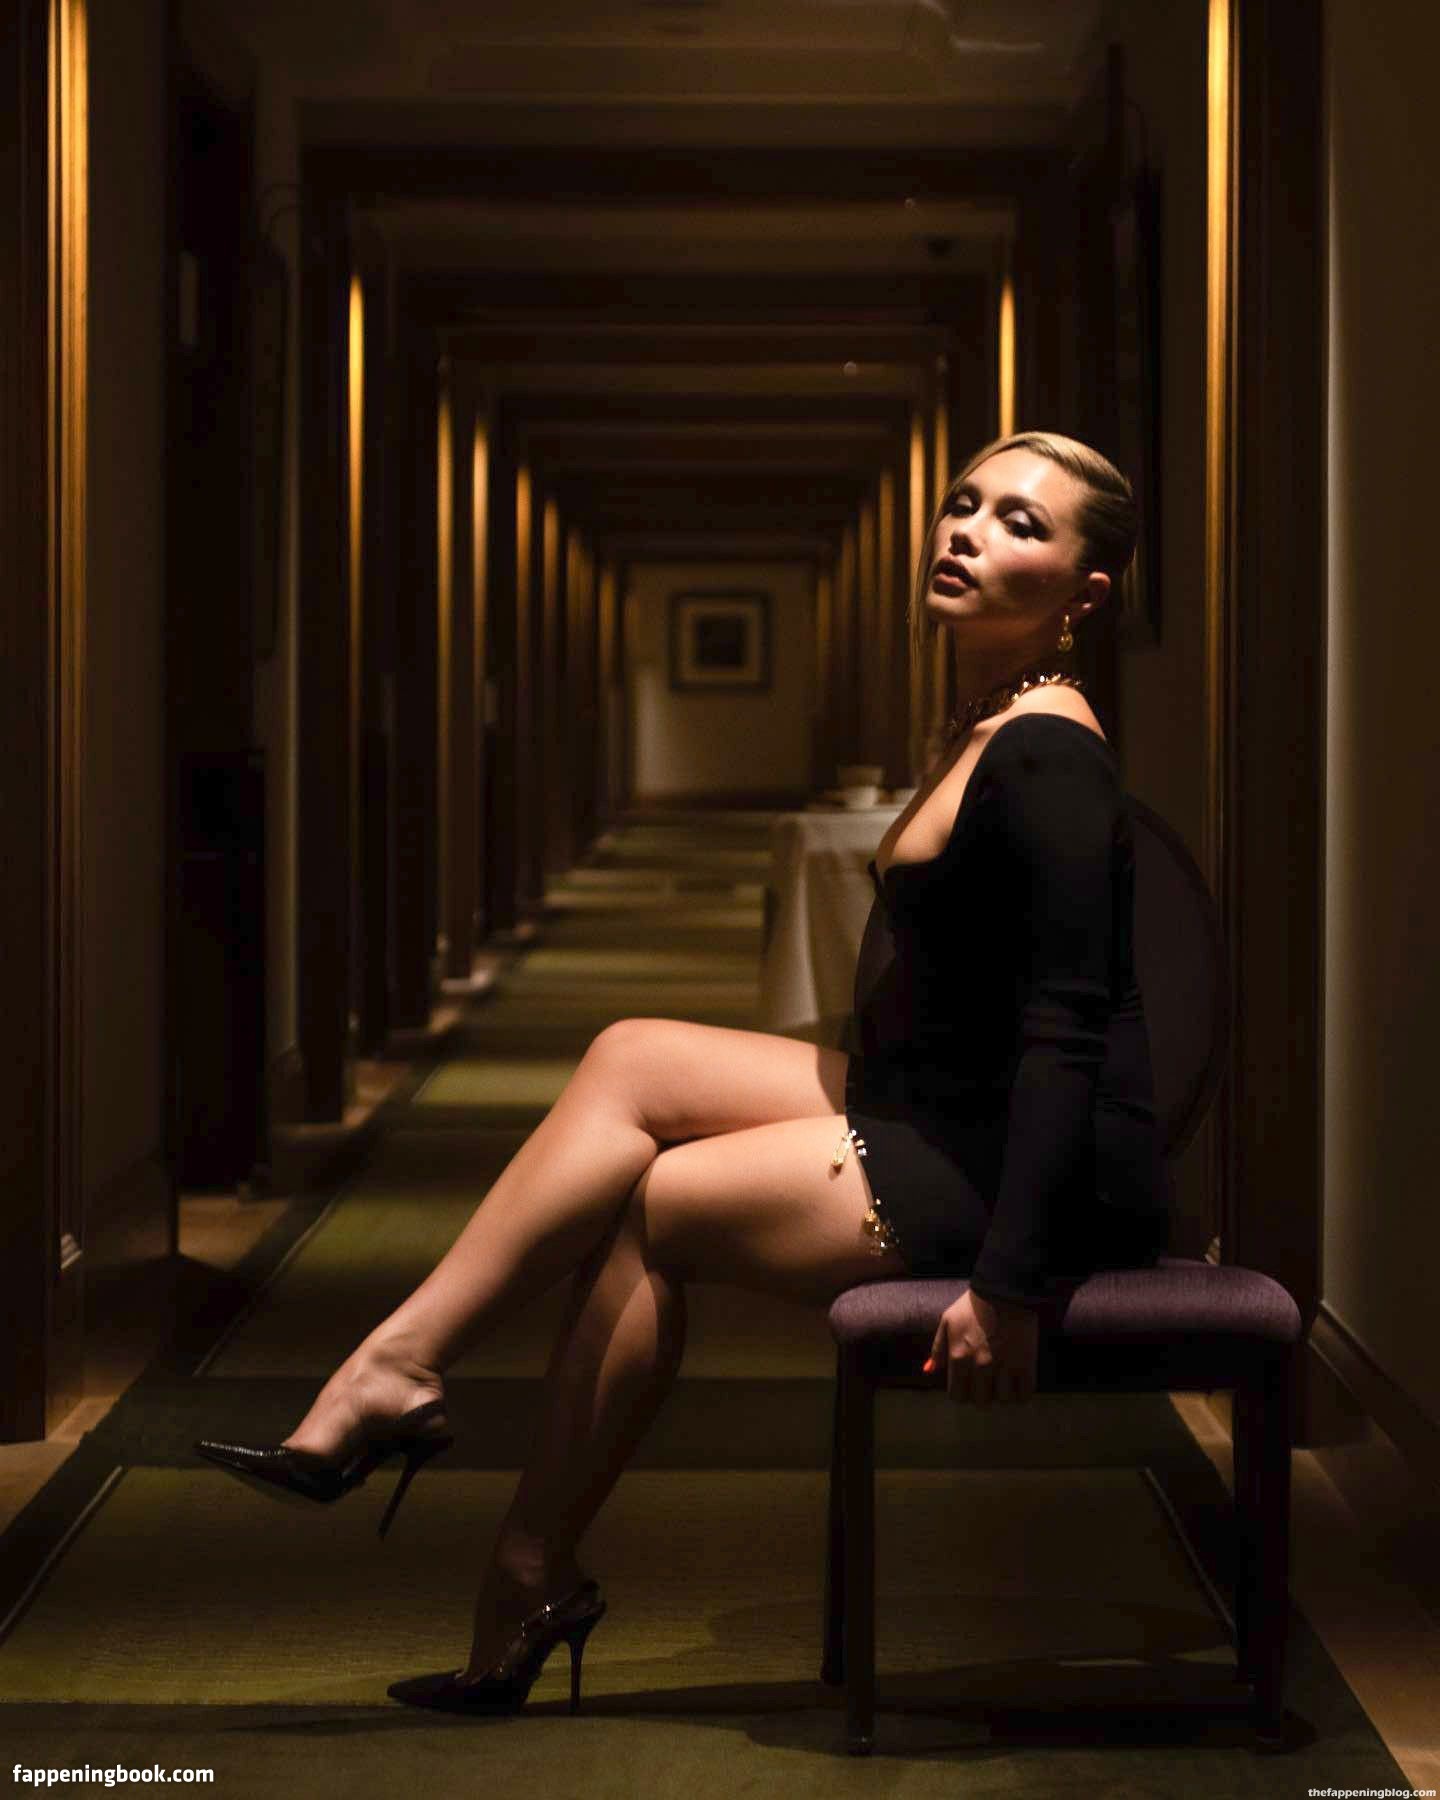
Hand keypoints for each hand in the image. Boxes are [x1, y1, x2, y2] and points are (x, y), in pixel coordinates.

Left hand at [923, 1287, 1037, 1406]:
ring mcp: (1004, 1368)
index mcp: (958, 1358)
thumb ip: (938, 1349)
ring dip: (1002, 1393)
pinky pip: (1023, 1395)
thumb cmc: (973, 1305)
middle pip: (980, 1401)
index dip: (963, 1392)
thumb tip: (928, 1371)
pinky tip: (1018, 1382)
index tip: (969, 1385)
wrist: (1005, 1291)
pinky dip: (1021, 1393)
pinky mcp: (1025, 1365)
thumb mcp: (947, 1322)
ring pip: (1002, 1400)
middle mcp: (980, 1367)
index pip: (957, 1396)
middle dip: (983, 1394)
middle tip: (988, 1381)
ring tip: (1004, 1380)